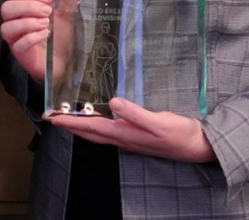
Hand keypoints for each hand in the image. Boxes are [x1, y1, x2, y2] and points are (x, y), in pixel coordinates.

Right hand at [0, 0, 83, 81]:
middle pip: (6, 8)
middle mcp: (15, 22)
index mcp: (23, 8)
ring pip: (6, 27)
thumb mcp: (66, 14)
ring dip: (27, 23)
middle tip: (48, 11)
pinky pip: (17, 45)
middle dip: (27, 6)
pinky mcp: (20, 54)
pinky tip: (45, 34)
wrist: (64, 60)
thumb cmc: (60, 34)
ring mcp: (15, 38)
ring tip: (46, 24)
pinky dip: (31, 38)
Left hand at [48, 97, 215, 162]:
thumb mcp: (158, 122)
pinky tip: (96, 117)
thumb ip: (135, 113)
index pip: (91, 127)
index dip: (71, 122)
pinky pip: (107, 130)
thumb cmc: (178, 134)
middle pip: (89, 132)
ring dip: (80, 125)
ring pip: (97, 133)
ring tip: (67, 117)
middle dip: (70, 125)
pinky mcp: (135, 135)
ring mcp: (129, 138)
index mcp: (125, 134)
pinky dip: (95, 124)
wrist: (196, 145)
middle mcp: (123, 138)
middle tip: (52, 116)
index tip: (52, 117)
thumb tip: (113, 103)